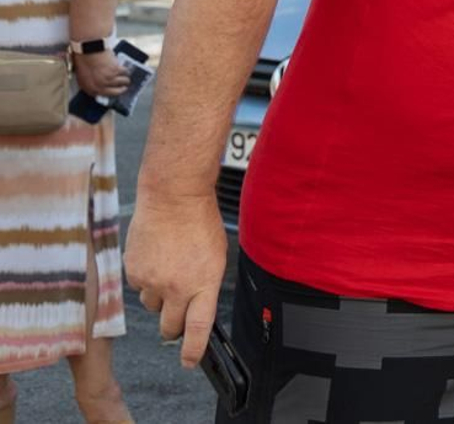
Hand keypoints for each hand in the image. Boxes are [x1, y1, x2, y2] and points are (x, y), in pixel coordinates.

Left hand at [72, 49, 129, 96]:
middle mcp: (99, 86)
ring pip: (123, 82)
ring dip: (125, 80)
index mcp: (89, 87)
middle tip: (124, 88)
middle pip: (115, 92)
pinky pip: (124, 72)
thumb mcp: (82, 74)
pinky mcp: (116, 71)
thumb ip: (89, 81)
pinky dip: (125, 70)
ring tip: (127, 79)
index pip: (101, 95)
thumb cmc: (82, 59)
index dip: (109, 93)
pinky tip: (126, 69)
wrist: (87, 49)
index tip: (113, 92)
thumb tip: (97, 82)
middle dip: (120, 90)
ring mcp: (109, 79)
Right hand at [124, 192, 228, 367]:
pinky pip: (138, 286)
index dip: (193, 351)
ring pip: (152, 306)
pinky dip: (146, 278)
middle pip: (170, 327)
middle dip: (173, 328)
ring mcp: (152, 280)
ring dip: (159, 297)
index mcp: (203, 283)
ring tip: (168, 269)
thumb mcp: (216, 255)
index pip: (198, 328)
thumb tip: (197, 302)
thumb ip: (206, 282)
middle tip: (177, 316)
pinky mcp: (132, 271)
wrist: (172, 196)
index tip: (189, 362)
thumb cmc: (199, 220)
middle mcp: (176, 287)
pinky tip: (155, 257)